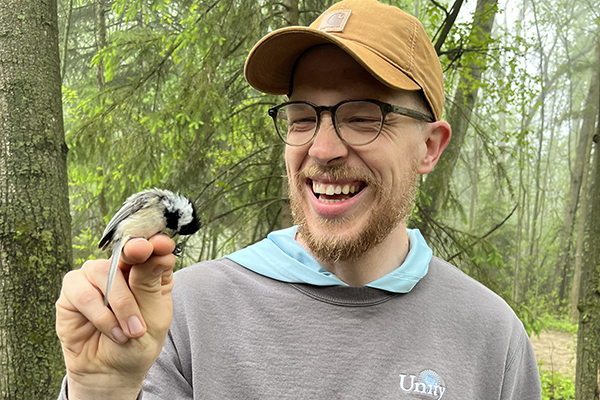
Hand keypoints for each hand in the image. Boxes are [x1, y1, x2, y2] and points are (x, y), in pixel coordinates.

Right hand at [56, 234, 175, 399]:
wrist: (113, 371)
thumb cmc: (139, 342)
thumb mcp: (154, 316)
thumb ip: (150, 283)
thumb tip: (158, 251)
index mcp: (149, 270)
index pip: (154, 246)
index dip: (156, 243)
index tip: (160, 244)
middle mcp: (121, 268)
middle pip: (127, 252)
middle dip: (134, 265)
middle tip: (144, 288)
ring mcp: (95, 277)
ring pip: (103, 272)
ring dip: (119, 305)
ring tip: (130, 332)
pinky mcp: (72, 291)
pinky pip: (82, 293)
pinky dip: (100, 315)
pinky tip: (112, 332)